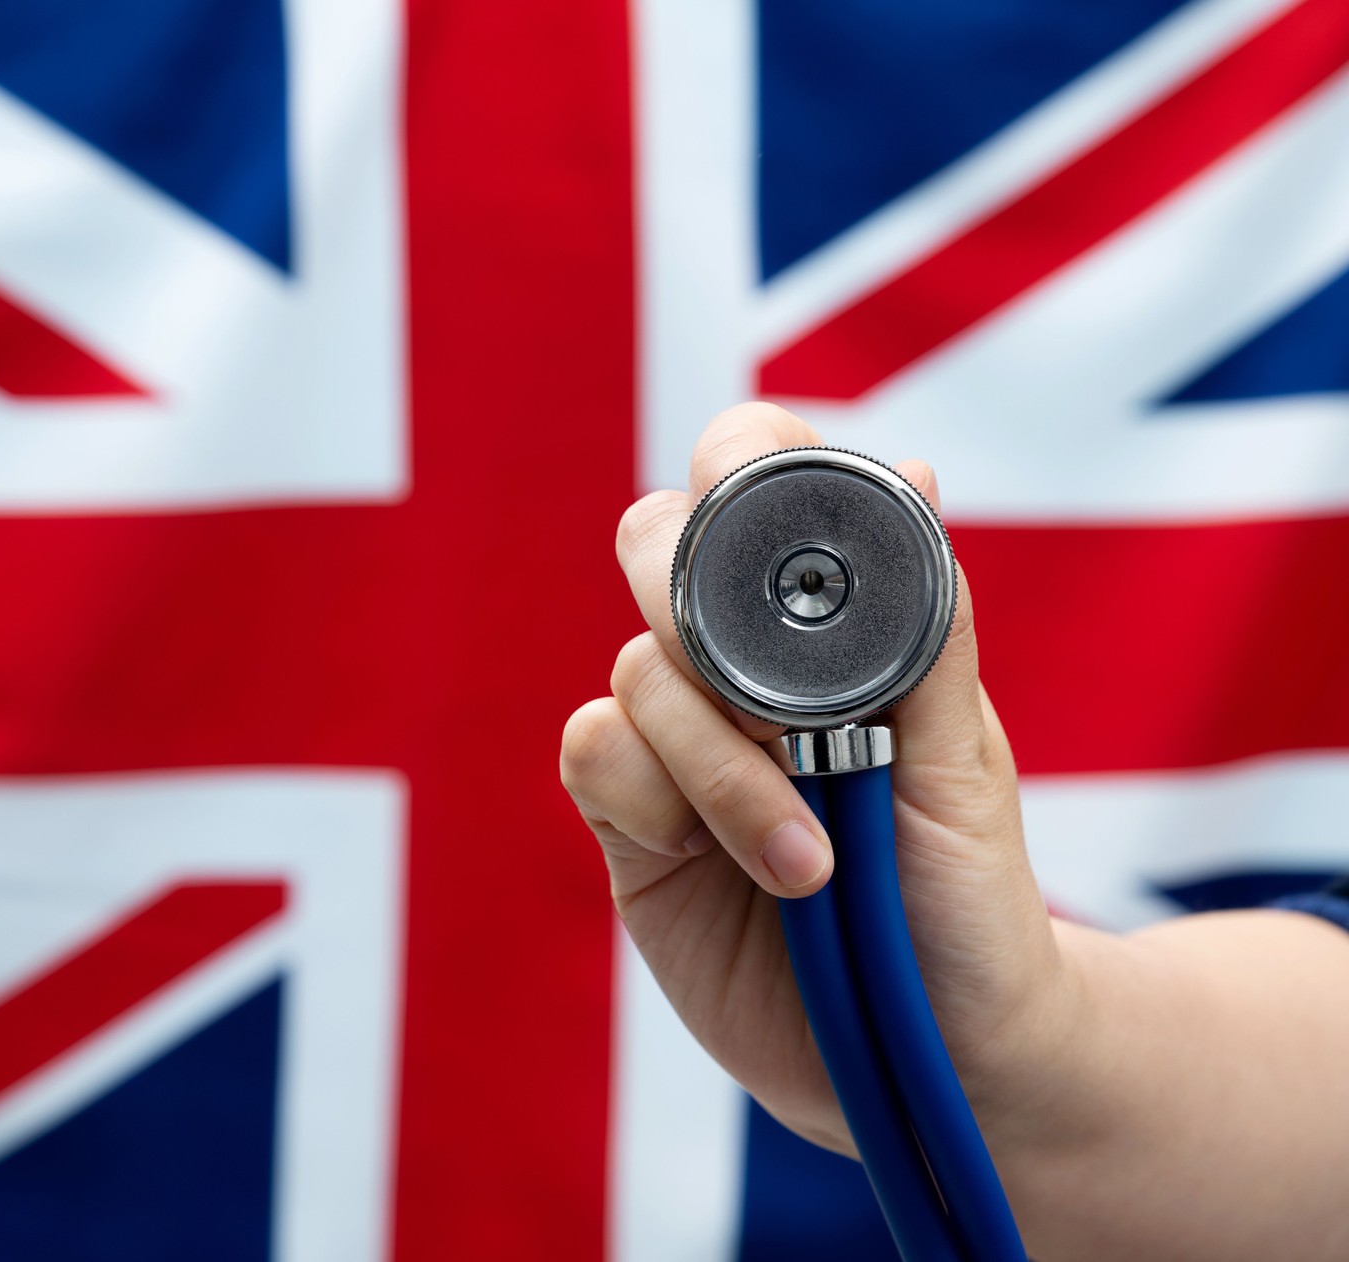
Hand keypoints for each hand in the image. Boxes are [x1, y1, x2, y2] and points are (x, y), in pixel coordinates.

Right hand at [559, 402, 1065, 1154]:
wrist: (935, 1048)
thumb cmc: (967, 893)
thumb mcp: (964, 761)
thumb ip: (920, 630)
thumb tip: (909, 474)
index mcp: (825, 623)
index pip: (751, 481)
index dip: (740, 468)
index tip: (768, 520)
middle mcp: (734, 663)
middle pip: (655, 542)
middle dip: (702, 610)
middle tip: (777, 709)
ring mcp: (674, 739)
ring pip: (636, 669)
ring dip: (721, 763)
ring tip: (809, 855)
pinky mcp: (627, 821)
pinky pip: (593, 754)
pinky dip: (660, 800)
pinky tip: (736, 864)